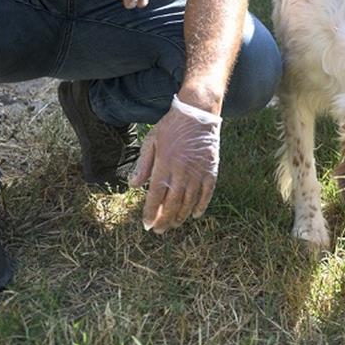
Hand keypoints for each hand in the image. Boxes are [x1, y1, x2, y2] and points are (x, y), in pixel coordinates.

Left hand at [128, 96, 221, 232]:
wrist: (198, 113)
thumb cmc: (171, 126)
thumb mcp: (151, 141)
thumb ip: (143, 165)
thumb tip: (133, 185)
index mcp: (165, 164)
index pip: (156, 195)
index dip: (151, 213)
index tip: (147, 225)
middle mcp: (182, 171)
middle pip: (173, 203)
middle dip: (165, 220)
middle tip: (159, 230)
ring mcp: (198, 171)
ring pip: (190, 201)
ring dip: (181, 216)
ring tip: (173, 224)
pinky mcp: (211, 170)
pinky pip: (207, 193)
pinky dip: (201, 206)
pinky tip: (195, 215)